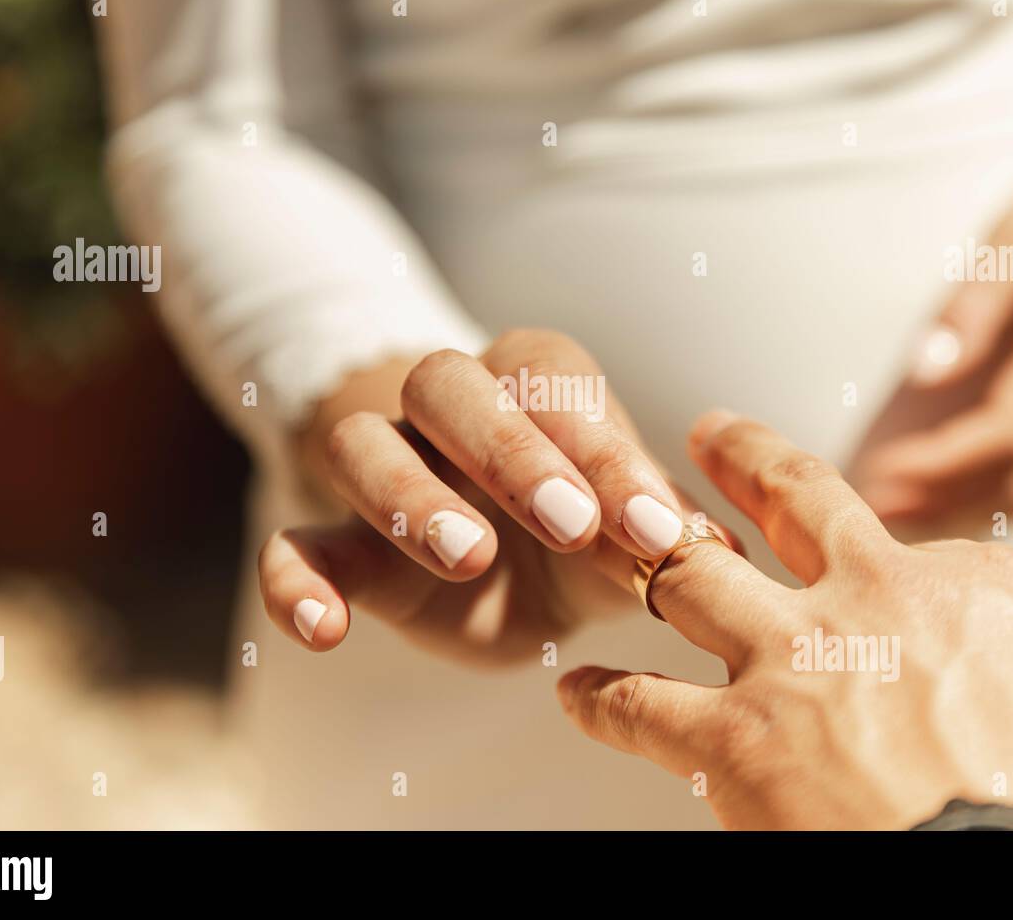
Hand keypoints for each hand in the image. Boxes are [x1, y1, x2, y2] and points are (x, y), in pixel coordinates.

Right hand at [257, 329, 716, 663]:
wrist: (505, 569)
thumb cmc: (581, 530)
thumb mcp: (626, 530)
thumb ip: (659, 531)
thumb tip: (719, 551)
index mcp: (531, 385)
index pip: (553, 384)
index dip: (602, 449)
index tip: (652, 530)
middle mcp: (449, 410)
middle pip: (445, 386)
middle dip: (508, 451)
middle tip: (568, 524)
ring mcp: (387, 471)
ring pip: (361, 448)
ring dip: (409, 497)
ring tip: (469, 558)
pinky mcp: (342, 544)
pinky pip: (292, 544)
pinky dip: (294, 580)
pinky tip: (324, 628)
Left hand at [557, 411, 1012, 828]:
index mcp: (973, 585)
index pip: (911, 548)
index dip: (880, 560)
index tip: (860, 561)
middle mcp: (874, 598)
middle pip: (791, 500)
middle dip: (743, 458)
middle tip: (713, 434)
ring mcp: (796, 659)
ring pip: (694, 574)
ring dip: (650, 553)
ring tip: (619, 536)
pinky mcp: (735, 737)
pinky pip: (640, 703)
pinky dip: (603, 698)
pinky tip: (578, 693)